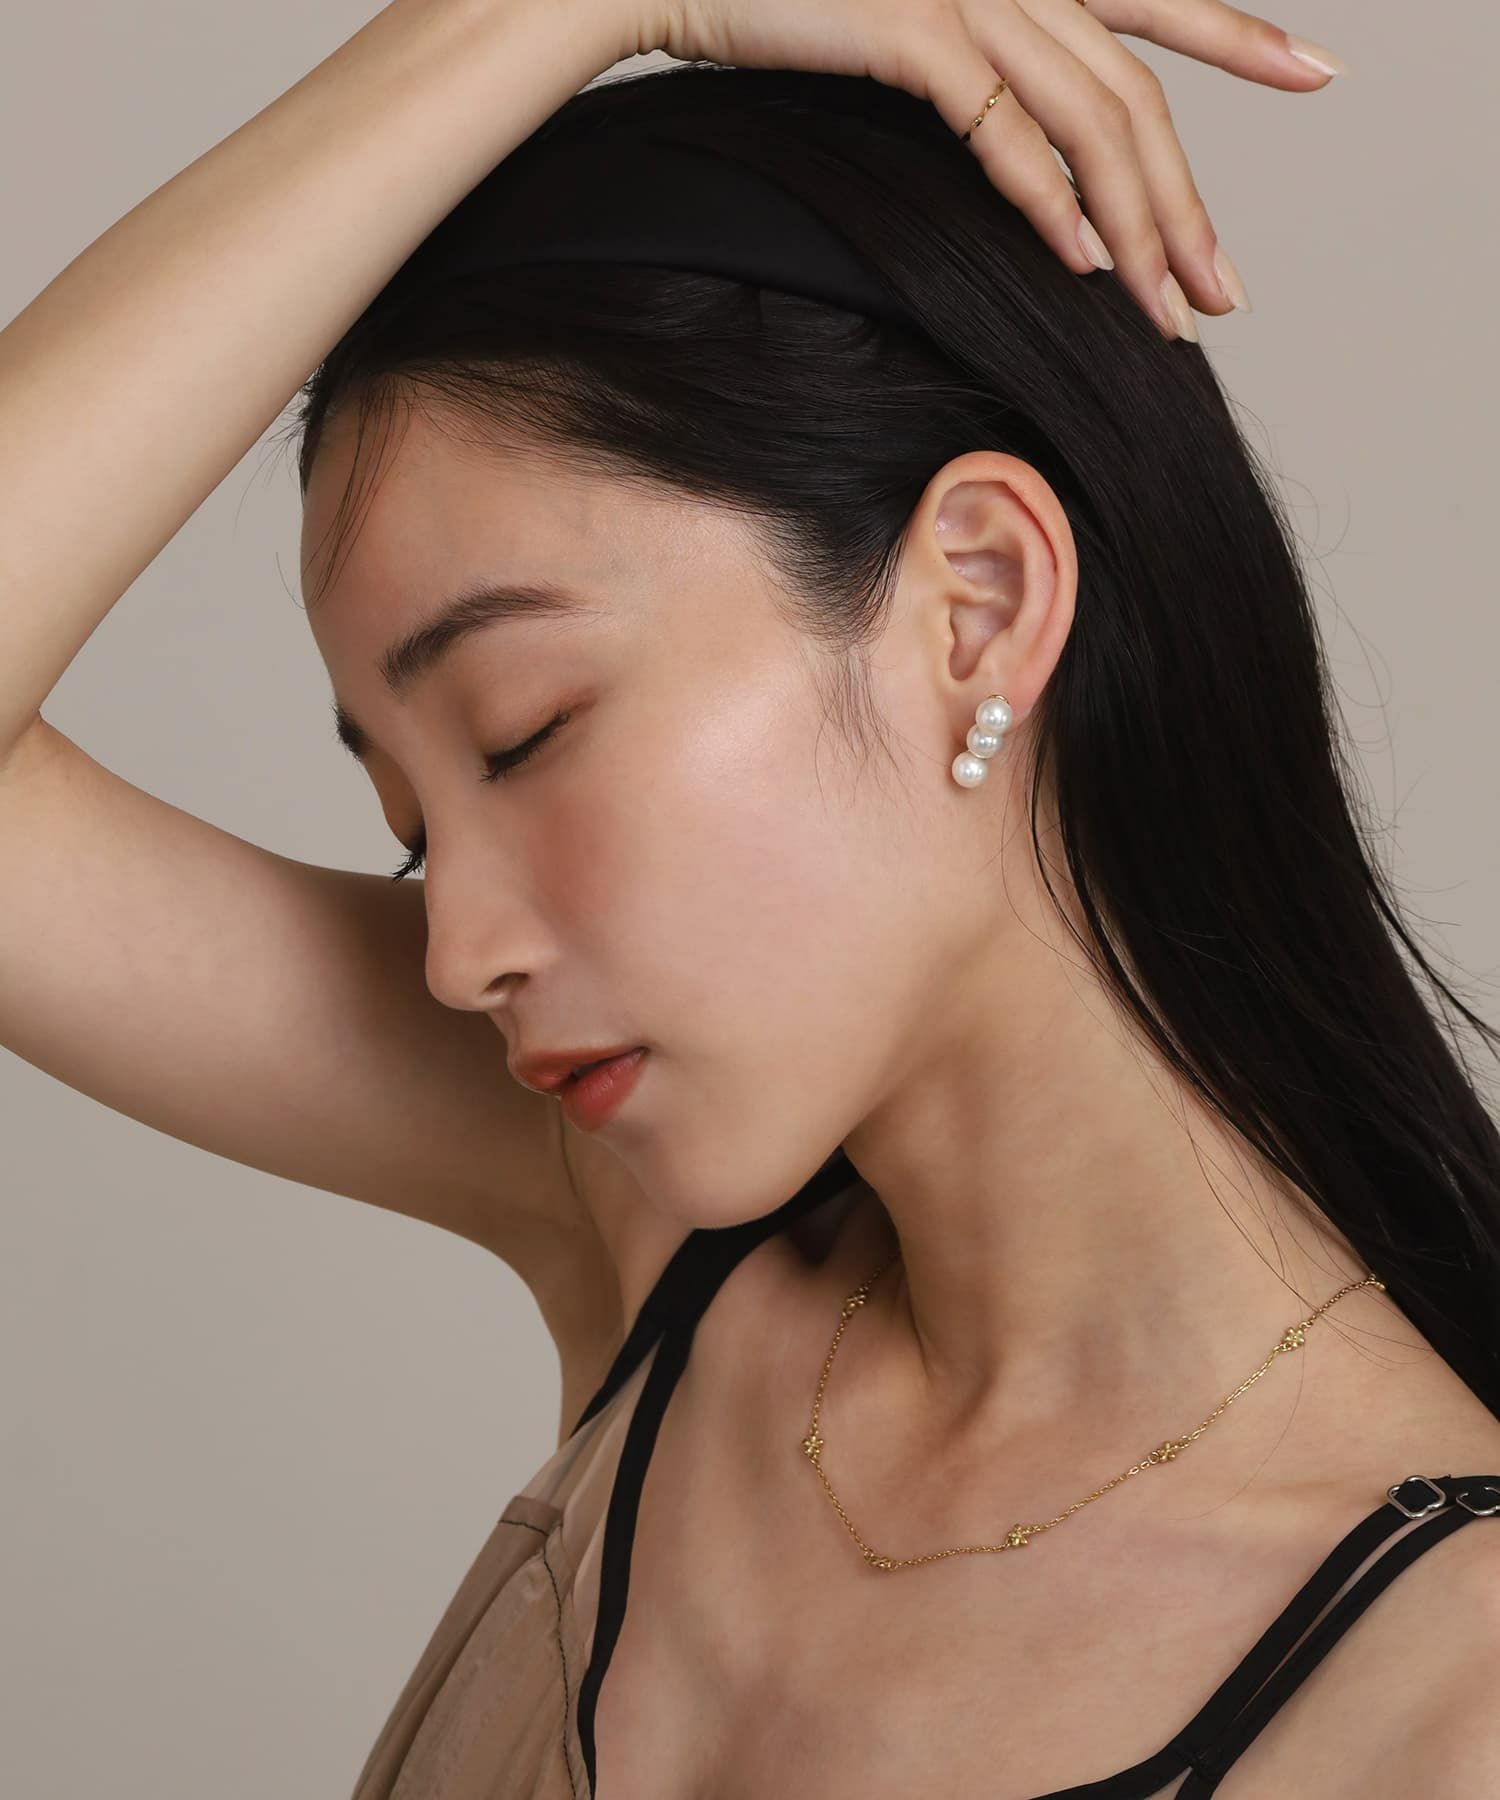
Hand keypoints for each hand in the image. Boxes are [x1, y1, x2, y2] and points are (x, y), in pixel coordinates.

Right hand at [641, 0, 1346, 338]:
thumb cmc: (763, 8)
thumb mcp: (891, 32)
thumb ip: (967, 69)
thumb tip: (1027, 164)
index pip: (1146, 1)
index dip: (1234, 33)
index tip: (1310, 70)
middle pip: (1133, 87)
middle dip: (1188, 199)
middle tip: (1223, 291)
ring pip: (1092, 112)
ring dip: (1138, 221)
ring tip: (1167, 307)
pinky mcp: (912, 22)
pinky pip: (1006, 125)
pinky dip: (1049, 198)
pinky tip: (1079, 262)